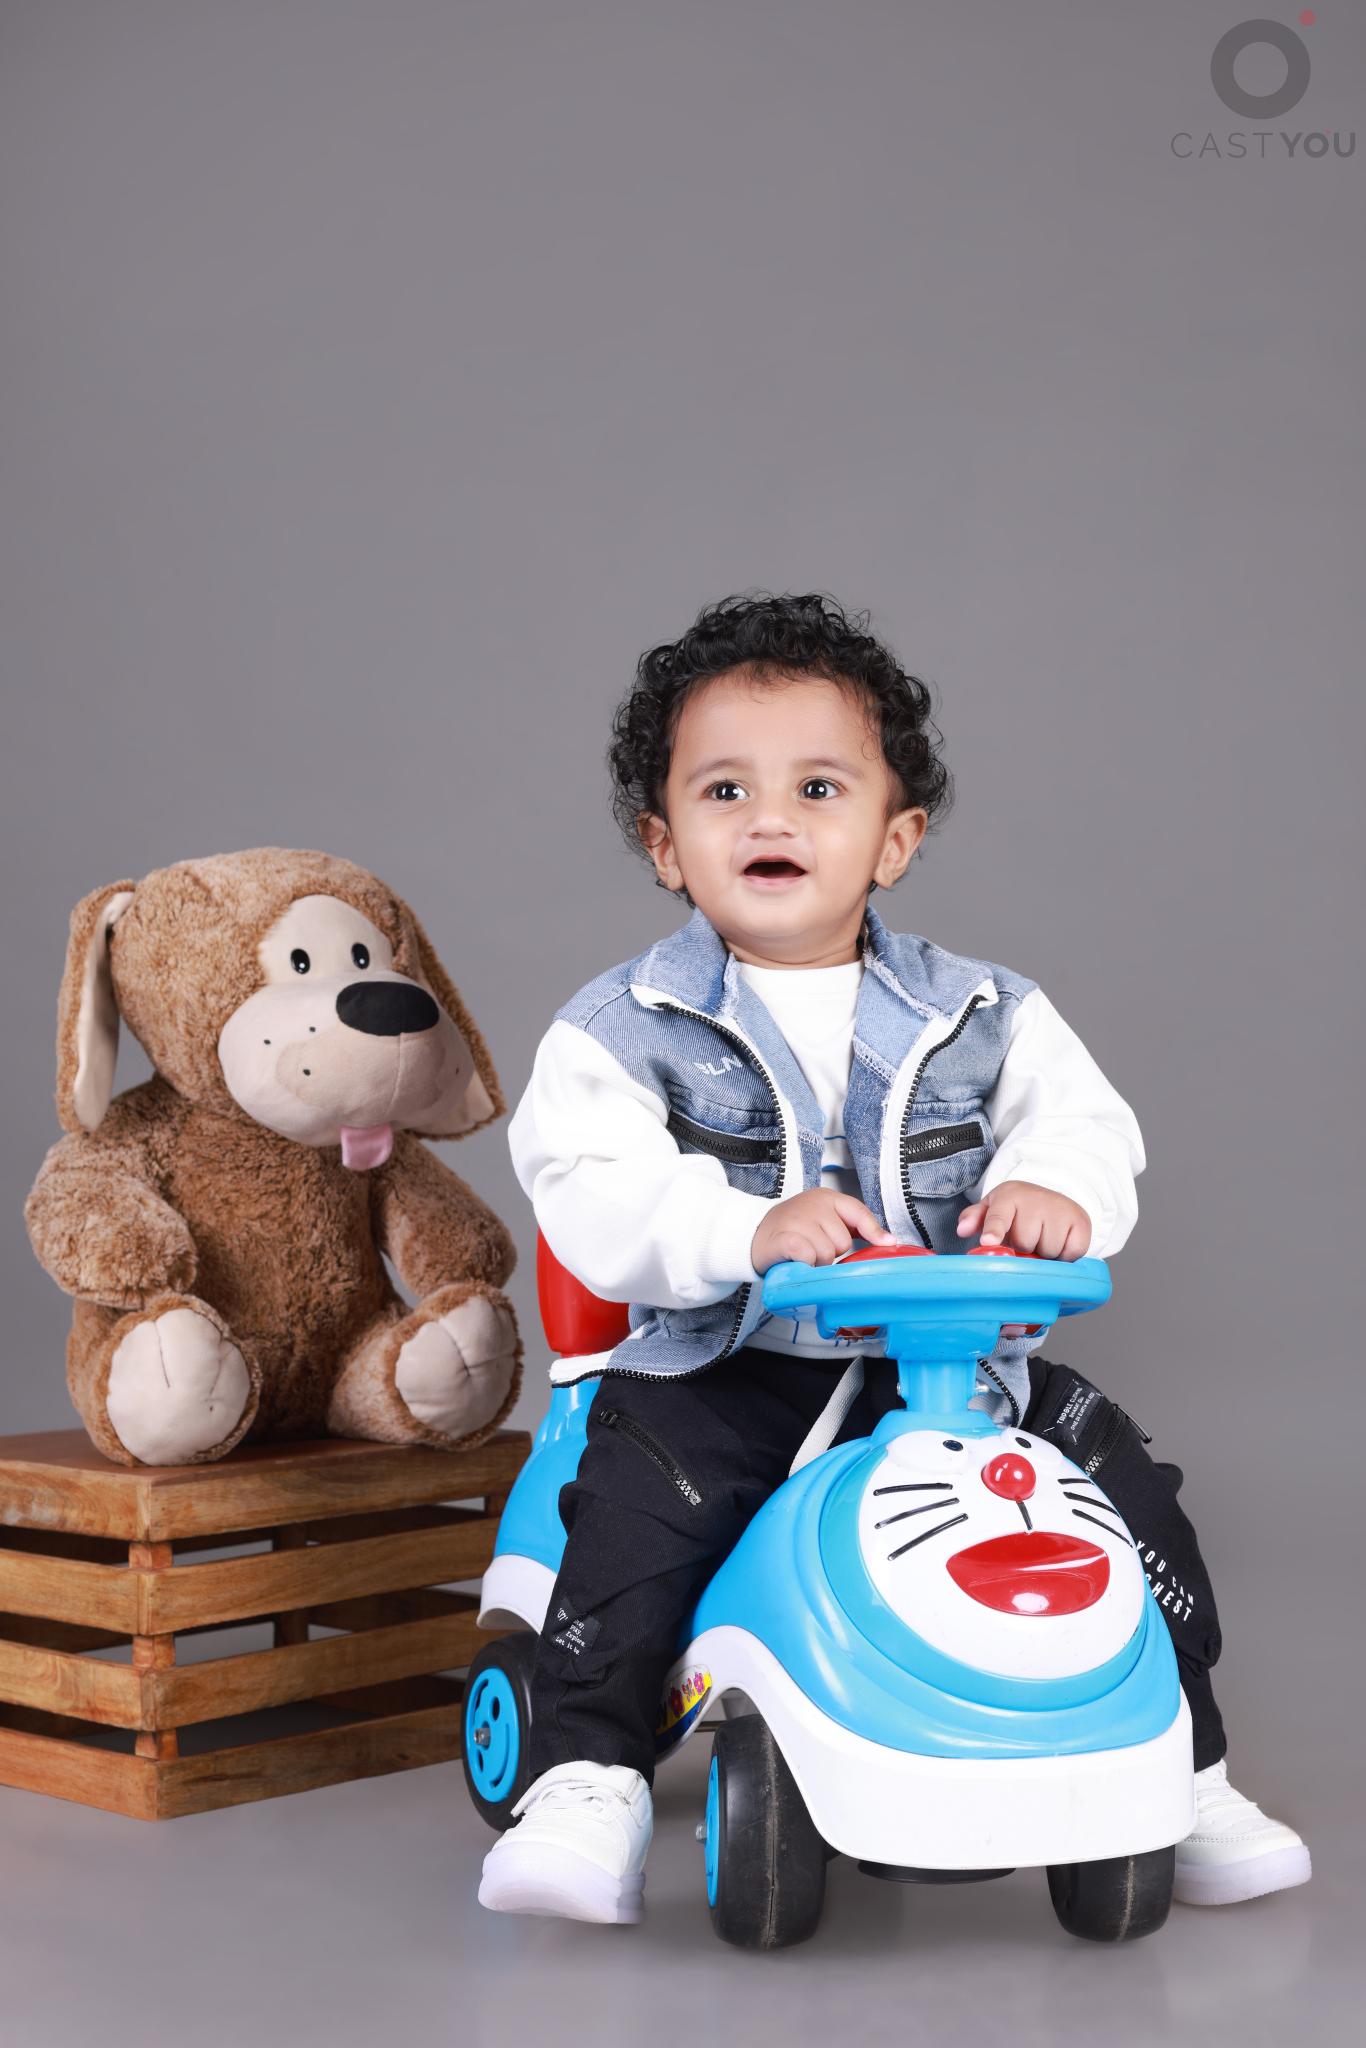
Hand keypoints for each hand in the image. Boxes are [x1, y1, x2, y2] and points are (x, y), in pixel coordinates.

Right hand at [751, 1189, 896, 1273]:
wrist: (753, 1234)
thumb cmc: (795, 1228)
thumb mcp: (826, 1219)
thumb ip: (856, 1226)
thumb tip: (889, 1240)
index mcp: (826, 1198)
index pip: (858, 1211)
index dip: (873, 1231)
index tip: (888, 1244)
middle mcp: (812, 1204)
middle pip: (842, 1241)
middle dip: (831, 1252)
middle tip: (813, 1247)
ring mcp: (797, 1219)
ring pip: (826, 1253)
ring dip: (816, 1262)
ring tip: (802, 1254)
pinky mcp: (784, 1237)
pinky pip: (809, 1257)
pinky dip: (805, 1263)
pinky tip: (795, 1259)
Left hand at [955, 1180, 1090, 1259]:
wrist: (1052, 1198)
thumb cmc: (1017, 1209)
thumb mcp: (992, 1208)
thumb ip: (974, 1218)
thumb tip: (962, 1230)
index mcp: (1008, 1197)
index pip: (999, 1216)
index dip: (994, 1230)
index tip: (989, 1242)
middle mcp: (1036, 1200)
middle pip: (1025, 1243)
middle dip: (1024, 1247)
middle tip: (1027, 1236)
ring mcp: (1061, 1210)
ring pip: (1049, 1251)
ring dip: (1044, 1252)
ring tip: (1042, 1238)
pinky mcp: (1082, 1222)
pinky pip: (1072, 1253)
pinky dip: (1066, 1254)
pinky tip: (1060, 1241)